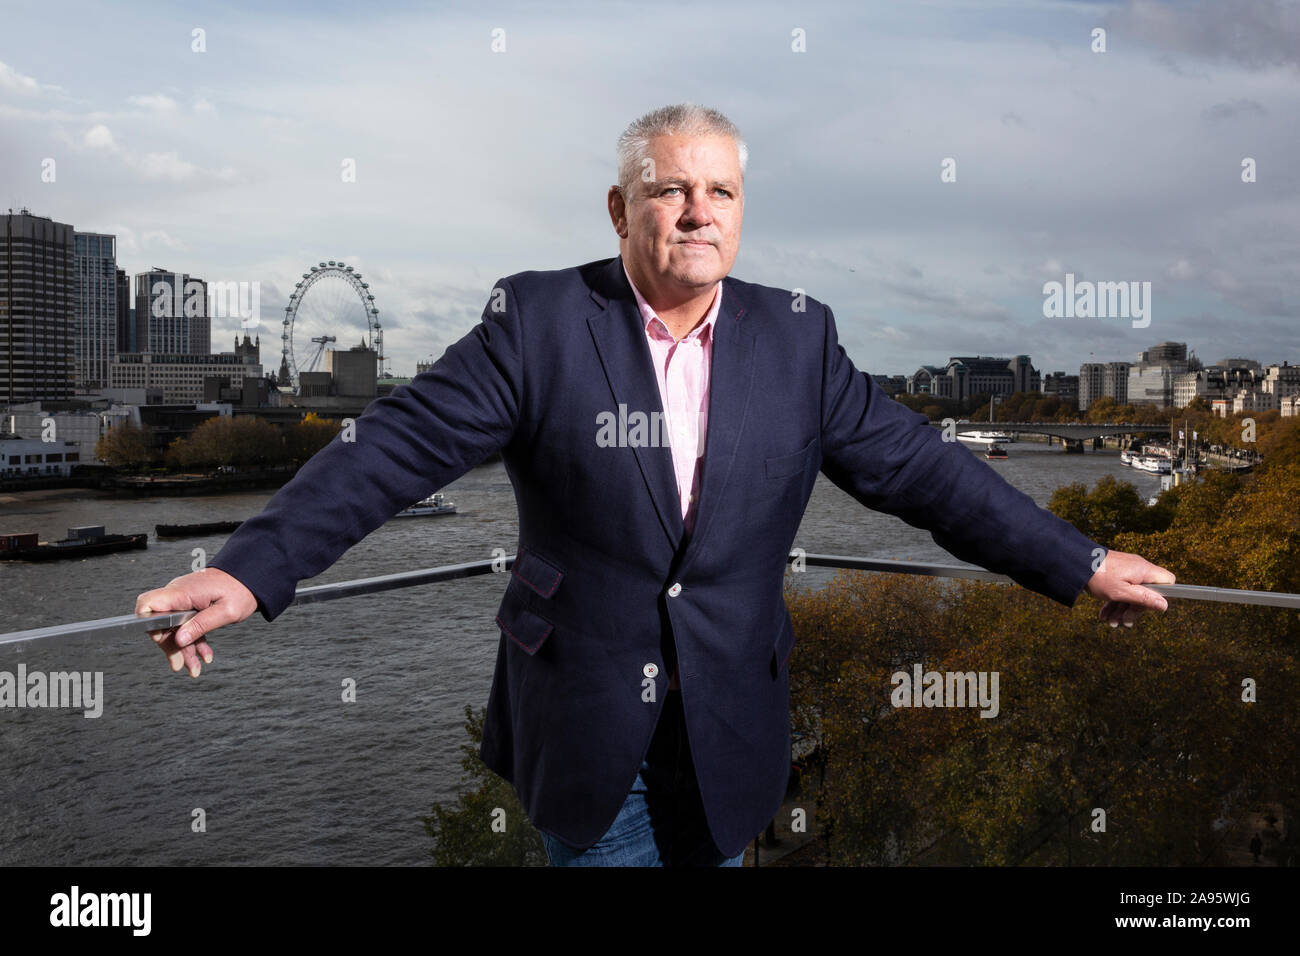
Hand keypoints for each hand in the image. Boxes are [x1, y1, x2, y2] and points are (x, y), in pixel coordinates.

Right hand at [134, 567, 257, 676]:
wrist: (250, 577)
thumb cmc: (241, 589)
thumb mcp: (226, 611)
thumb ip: (201, 625)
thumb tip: (179, 639)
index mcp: (182, 592)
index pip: (148, 604)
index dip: (149, 624)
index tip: (164, 639)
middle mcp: (178, 595)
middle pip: (160, 623)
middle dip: (171, 646)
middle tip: (181, 665)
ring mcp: (183, 600)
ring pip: (174, 628)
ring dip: (184, 649)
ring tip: (195, 668)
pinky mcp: (189, 605)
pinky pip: (185, 625)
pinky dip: (193, 641)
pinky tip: (203, 655)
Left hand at [1084, 549, 1175, 627]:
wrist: (1074, 561)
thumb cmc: (1098, 576)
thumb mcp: (1122, 592)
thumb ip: (1144, 599)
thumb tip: (1165, 605)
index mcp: (1144, 571)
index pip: (1168, 581)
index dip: (1162, 596)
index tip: (1149, 608)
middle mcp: (1138, 568)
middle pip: (1147, 592)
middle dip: (1134, 610)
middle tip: (1123, 622)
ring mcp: (1126, 570)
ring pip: (1131, 593)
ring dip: (1121, 610)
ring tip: (1110, 622)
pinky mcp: (1115, 573)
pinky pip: (1120, 589)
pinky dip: (1114, 602)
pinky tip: (1104, 615)